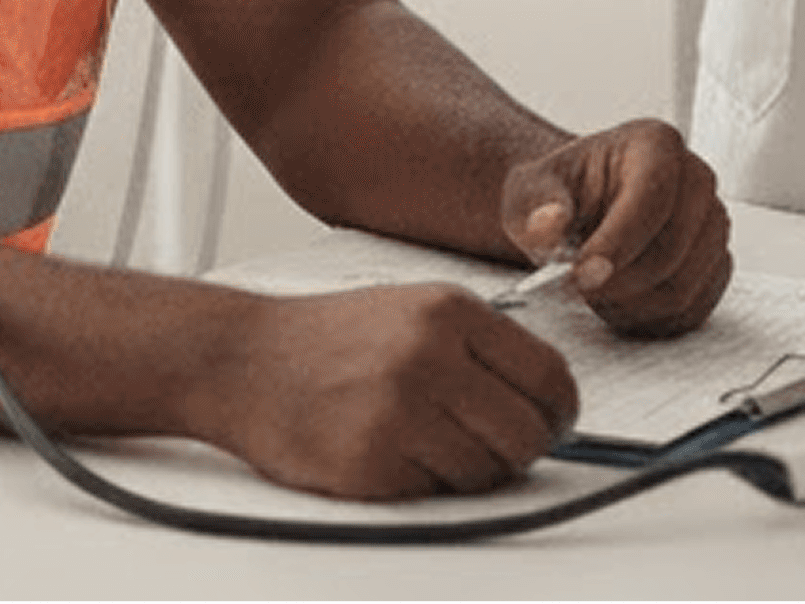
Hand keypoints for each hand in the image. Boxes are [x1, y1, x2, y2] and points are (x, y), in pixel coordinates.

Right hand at [202, 280, 578, 498]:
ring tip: (426, 444)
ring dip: (468, 472)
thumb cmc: (327, 338)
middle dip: (520, 452)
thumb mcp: (412, 310)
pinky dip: (425, 486)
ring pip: (487, 472)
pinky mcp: (375, 459)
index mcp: (450, 311)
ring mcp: (403, 407)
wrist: (245, 358)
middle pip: (528, 433)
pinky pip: (437, 494)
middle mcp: (433, 353)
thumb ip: (478, 346)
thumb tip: (545, 399)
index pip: (548, 375)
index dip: (559, 412)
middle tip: (493, 447)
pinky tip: (392, 454)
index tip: (551, 424)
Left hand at [500, 117, 731, 336]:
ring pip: (682, 287)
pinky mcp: (716, 266)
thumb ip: (535, 204)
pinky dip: (650, 319)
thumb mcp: (531, 190)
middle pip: (672, 249)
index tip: (581, 274)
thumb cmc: (562, 194)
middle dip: (620, 281)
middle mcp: (696, 179)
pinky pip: (691, 310)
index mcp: (656, 143)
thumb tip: (548, 224)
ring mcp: (713, 225)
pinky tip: (618, 302)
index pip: (653, 196)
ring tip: (595, 293)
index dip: (617, 243)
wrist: (582, 210)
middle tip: (580, 289)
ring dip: (631, 304)